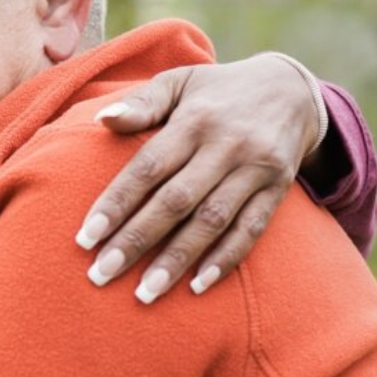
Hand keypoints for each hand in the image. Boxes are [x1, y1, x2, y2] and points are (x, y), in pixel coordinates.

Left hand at [78, 53, 319, 302]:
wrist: (291, 89)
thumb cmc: (215, 91)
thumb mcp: (179, 82)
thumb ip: (142, 103)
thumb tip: (102, 119)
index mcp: (194, 120)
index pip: (148, 168)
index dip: (115, 204)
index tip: (85, 239)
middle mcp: (226, 146)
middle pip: (176, 201)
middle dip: (136, 241)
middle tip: (101, 275)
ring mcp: (255, 169)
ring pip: (212, 221)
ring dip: (177, 260)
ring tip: (144, 294)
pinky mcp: (277, 189)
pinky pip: (251, 229)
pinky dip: (225, 259)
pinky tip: (198, 286)